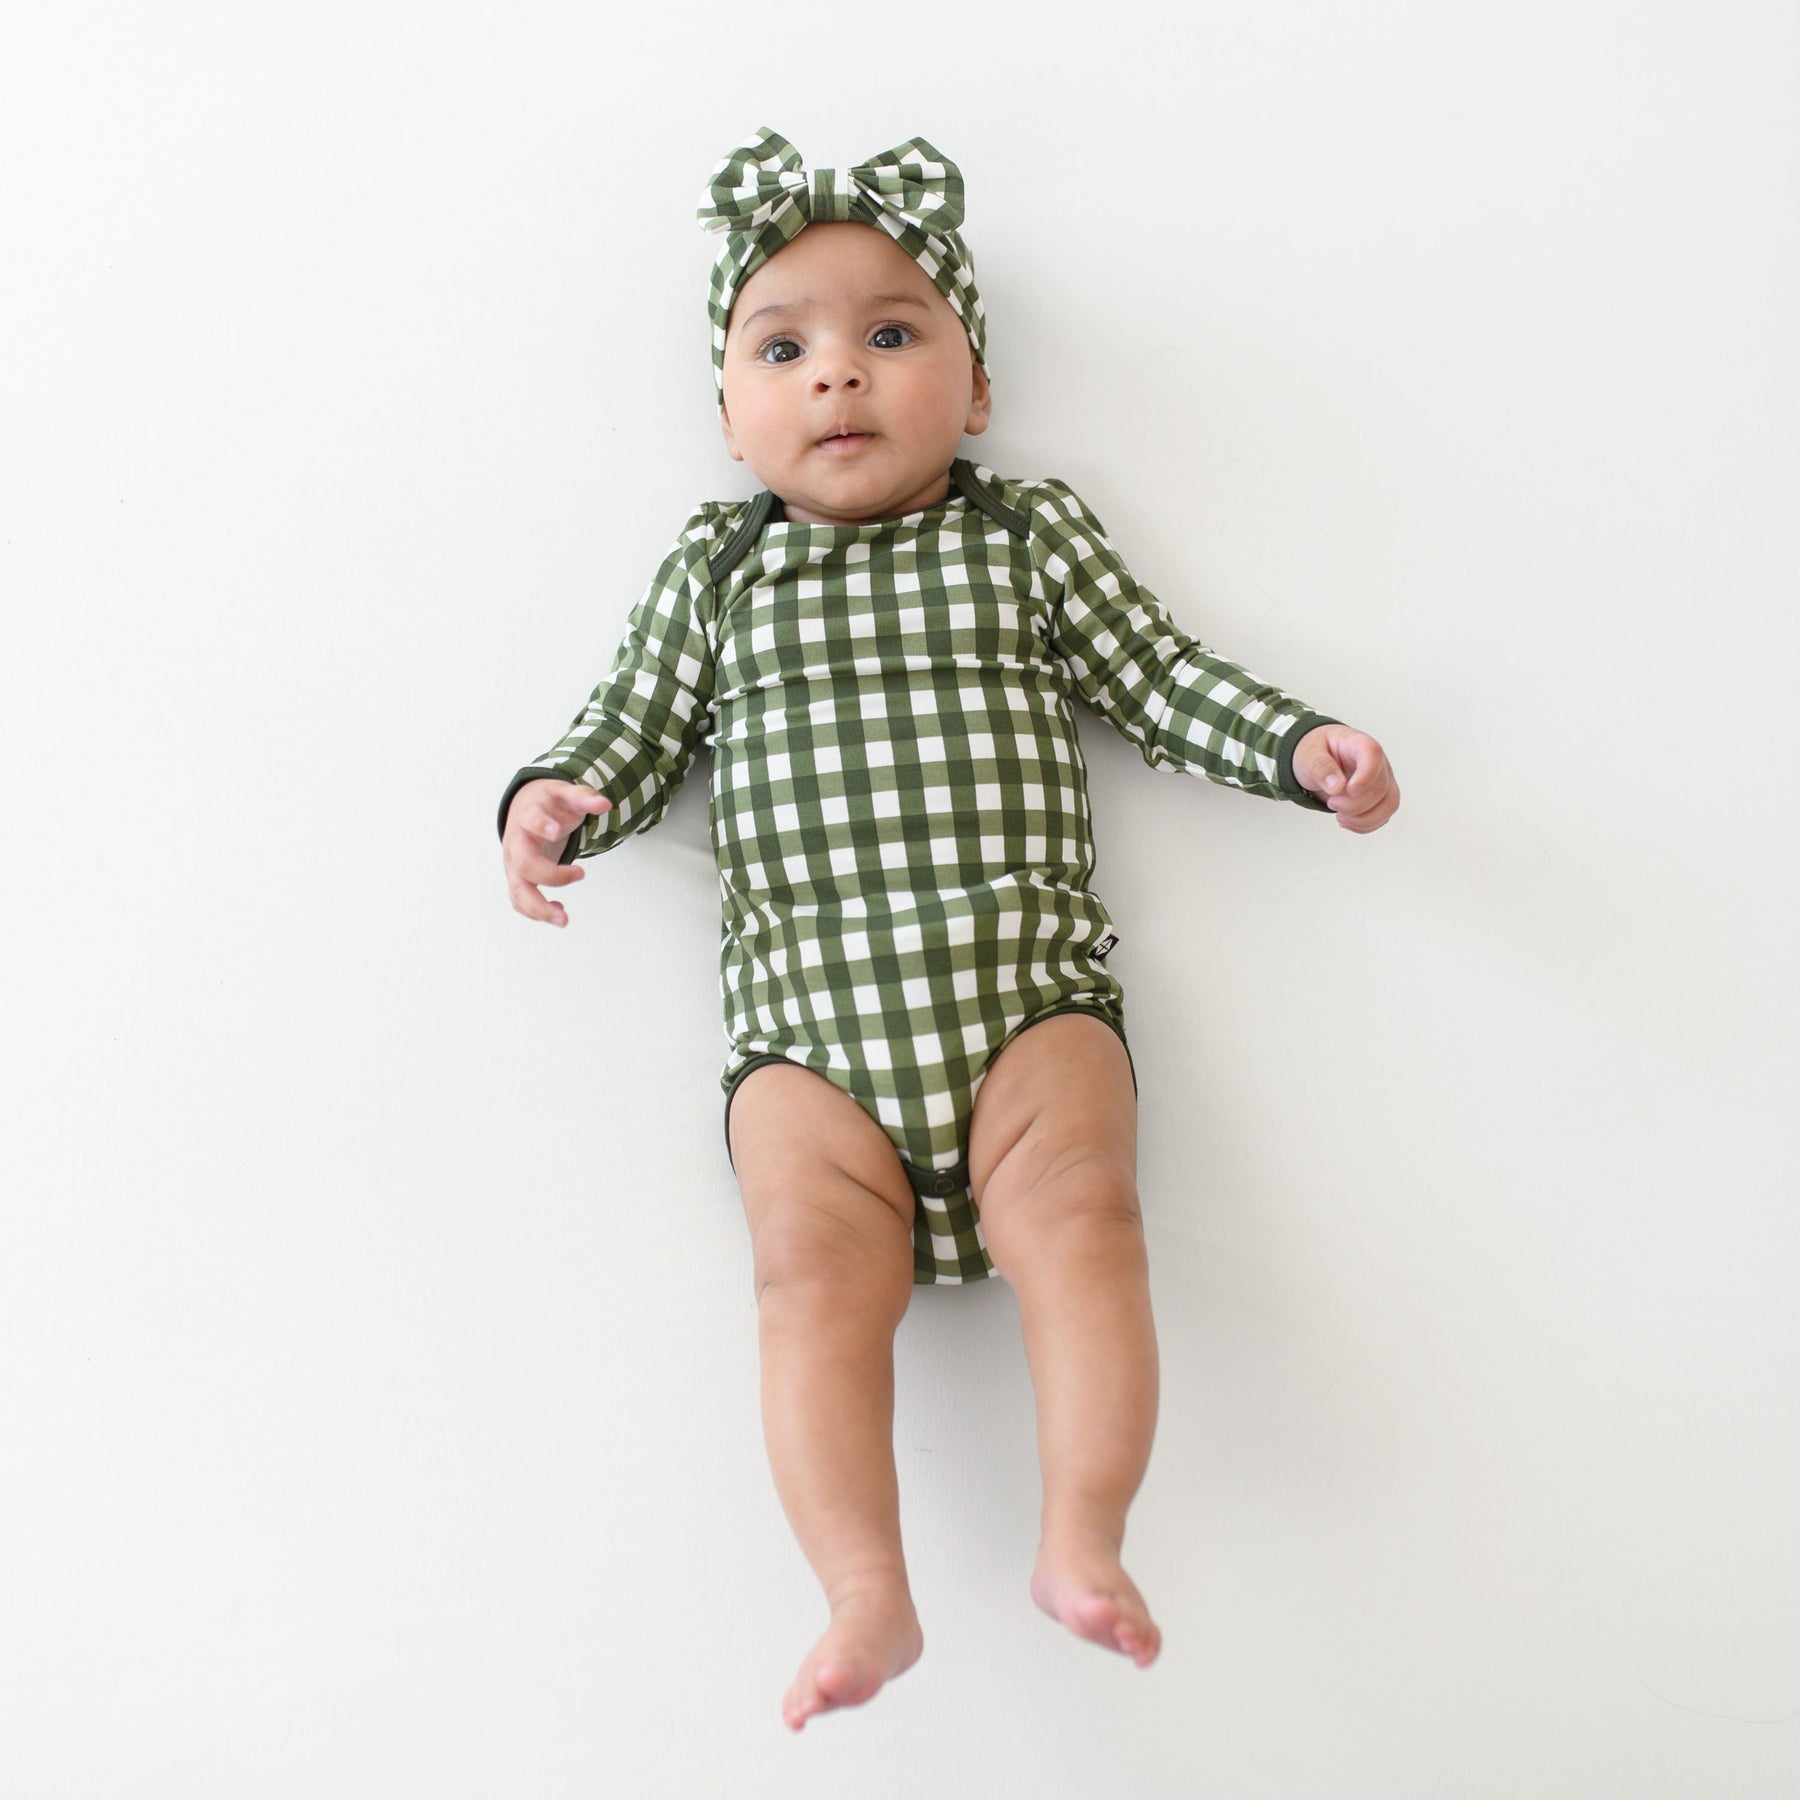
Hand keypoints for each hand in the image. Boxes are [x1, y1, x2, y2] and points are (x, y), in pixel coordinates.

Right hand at [503, 778, 612, 926]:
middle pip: (524, 863)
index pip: (529, 819)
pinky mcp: (517, 879)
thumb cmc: (548, 805)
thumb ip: (584, 797)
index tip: (556, 832)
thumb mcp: (565, 794)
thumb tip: (605, 804)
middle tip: (580, 874)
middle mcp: (516, 842)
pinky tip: (559, 912)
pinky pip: (520, 901)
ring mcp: (513, 864)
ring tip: (564, 920)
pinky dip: (536, 912)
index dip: (541, 825)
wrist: (525, 809)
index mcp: (528, 815)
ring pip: (518, 891)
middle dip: (550, 875)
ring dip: (539, 908)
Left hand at [1291, 724, 1399, 832]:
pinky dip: (1364, 825)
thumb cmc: (1316, 753)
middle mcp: (1377, 763)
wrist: (1318, 760)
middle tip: (1331, 803)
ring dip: (1363, 819)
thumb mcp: (1308, 755)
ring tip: (1339, 817)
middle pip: (1380, 788)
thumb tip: (1336, 786)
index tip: (1349, 791)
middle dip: (1354, 805)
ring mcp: (1382, 781)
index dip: (1365, 776)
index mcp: (1359, 744)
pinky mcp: (1380, 798)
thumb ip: (1320, 766)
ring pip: (1388, 805)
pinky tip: (1346, 821)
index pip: (1373, 755)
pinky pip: (1383, 816)